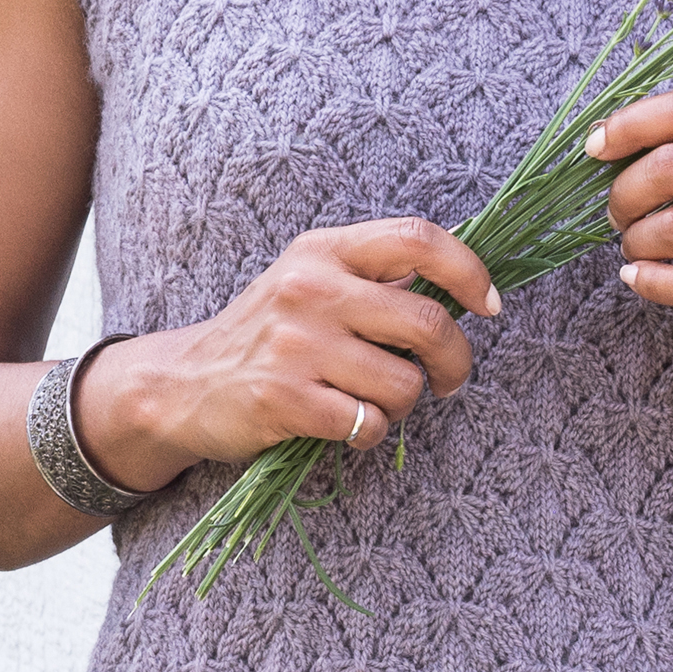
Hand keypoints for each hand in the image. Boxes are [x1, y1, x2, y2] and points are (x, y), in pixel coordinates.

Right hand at [73, 215, 498, 487]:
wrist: (184, 383)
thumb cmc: (270, 334)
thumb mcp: (312, 281)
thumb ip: (376, 278)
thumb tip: (463, 289)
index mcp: (325, 250)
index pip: (420, 239)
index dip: (470, 272)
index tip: (488, 307)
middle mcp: (310, 287)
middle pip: (428, 322)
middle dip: (455, 362)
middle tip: (449, 380)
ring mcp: (295, 343)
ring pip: (404, 384)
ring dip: (404, 405)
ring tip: (374, 402)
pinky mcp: (283, 397)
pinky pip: (369, 423)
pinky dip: (370, 433)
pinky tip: (346, 424)